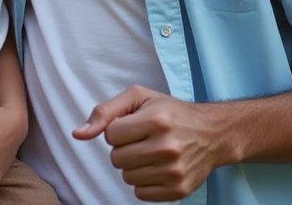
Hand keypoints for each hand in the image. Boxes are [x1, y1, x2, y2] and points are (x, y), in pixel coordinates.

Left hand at [72, 86, 230, 201]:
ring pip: (127, 177)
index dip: (118, 130)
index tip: (134, 126)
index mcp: (156, 120)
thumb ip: (104, 111)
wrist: (212, 132)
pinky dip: (144, 182)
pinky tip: (157, 167)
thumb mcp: (138, 98)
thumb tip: (78, 134)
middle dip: (124, 149)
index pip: (110, 135)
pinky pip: (140, 194)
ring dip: (133, 166)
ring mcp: (174, 171)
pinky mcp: (179, 190)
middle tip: (143, 140)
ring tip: (151, 153)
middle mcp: (167, 147)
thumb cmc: (170, 112)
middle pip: (116, 159)